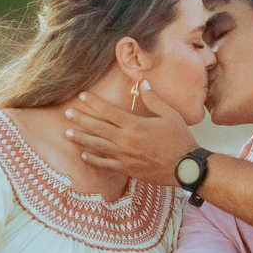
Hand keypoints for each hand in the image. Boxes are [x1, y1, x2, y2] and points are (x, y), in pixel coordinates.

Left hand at [63, 82, 194, 184]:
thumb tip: (143, 83)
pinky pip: (106, 164)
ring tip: (67, 133)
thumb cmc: (179, 139)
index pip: (108, 111)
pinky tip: (83, 155)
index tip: (82, 96)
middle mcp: (125, 140)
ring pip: (97, 146)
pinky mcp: (127, 168)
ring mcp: (124, 155)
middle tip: (67, 113)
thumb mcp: (169, 114)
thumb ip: (153, 99)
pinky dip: (93, 160)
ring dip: (81, 138)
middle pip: (97, 127)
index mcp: (134, 124)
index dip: (93, 103)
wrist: (185, 167)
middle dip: (81, 119)